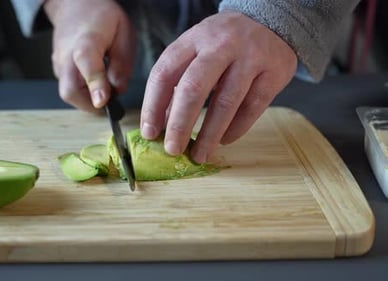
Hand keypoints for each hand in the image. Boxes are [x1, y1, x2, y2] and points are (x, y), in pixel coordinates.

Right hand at [43, 0, 135, 112]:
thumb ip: (122, 63)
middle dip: (90, 105)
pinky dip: (83, 93)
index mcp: (86, 42)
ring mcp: (59, 64)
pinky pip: (69, 88)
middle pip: (70, 91)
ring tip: (103, 86)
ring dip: (87, 100)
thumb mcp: (123, 32)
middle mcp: (67, 55)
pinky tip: (95, 82)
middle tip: (108, 103)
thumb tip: (118, 89)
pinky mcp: (57, 70)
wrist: (74, 6)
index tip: (103, 101)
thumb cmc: (103, 18)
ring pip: (68, 93)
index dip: (96, 85)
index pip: (87, 65)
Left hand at [140, 10, 296, 162]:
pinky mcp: (274, 73)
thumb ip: (178, 81)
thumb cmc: (223, 42)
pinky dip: (236, 129)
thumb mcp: (196, 50)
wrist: (270, 19)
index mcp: (194, 39)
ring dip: (209, 135)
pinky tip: (224, 140)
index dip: (153, 106)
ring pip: (225, 102)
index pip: (165, 73)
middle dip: (180, 124)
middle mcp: (221, 45)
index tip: (149, 132)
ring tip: (199, 155)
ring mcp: (250, 57)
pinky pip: (252, 108)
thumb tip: (162, 123)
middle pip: (193, 88)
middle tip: (172, 149)